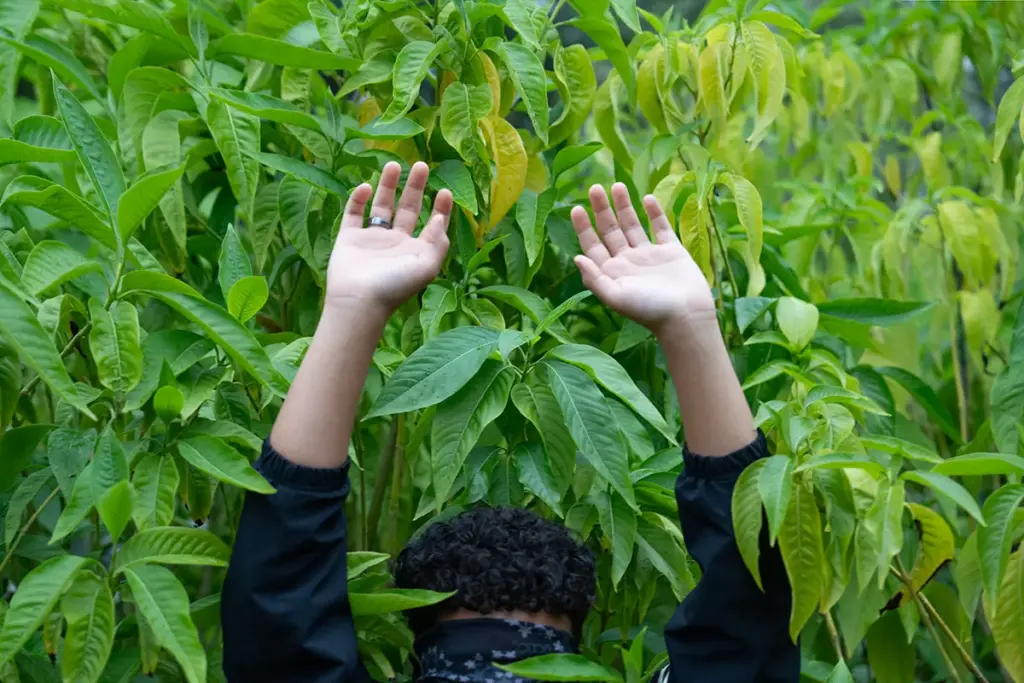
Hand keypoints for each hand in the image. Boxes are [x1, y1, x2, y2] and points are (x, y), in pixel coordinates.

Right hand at [326, 161, 452, 315]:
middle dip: (415, 187)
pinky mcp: (349, 238)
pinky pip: (353, 214)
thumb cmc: (396, 284)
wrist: (359, 300)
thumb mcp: (427, 265)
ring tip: (394, 164)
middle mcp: (396, 243)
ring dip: (388, 185)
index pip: (431, 224)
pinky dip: (358, 199)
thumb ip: (438, 241)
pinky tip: (365, 186)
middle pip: (407, 208)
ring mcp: (372, 239)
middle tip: (422, 164)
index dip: (440, 208)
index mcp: (416, 250)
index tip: (444, 190)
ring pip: (381, 206)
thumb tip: (440, 217)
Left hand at [571, 184, 715, 335]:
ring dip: (624, 206)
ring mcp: (650, 255)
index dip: (584, 228)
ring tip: (617, 185)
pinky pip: (661, 227)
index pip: (593, 246)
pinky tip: (647, 198)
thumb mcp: (616, 296)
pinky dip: (655, 213)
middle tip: (595, 187)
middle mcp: (628, 261)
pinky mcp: (672, 251)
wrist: (686, 316)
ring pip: (633, 225)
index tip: (576, 208)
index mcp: (612, 272)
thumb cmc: (649, 310)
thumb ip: (594, 278)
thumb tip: (576, 257)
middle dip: (602, 209)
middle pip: (610, 230)